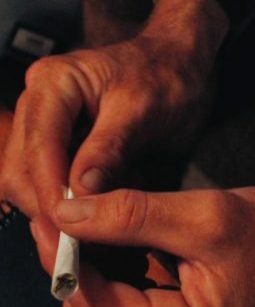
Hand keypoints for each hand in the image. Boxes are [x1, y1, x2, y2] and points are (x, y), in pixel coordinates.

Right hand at [0, 0, 226, 218]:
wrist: (181, 64)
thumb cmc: (167, 76)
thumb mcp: (143, 111)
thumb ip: (109, 151)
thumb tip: (80, 194)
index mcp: (55, 83)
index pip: (38, 147)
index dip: (50, 193)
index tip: (69, 231)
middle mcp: (39, 101)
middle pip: (20, 168)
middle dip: (49, 207)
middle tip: (80, 242)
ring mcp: (46, 123)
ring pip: (30, 180)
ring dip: (62, 206)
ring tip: (107, 211)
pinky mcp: (60, 143)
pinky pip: (51, 181)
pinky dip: (75, 199)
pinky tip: (108, 198)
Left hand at [31, 186, 254, 306]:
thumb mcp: (203, 216)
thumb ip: (132, 216)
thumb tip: (69, 215)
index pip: (97, 306)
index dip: (66, 261)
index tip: (53, 216)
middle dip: (71, 265)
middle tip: (67, 213)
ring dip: (88, 268)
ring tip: (90, 220)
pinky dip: (108, 274)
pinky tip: (114, 240)